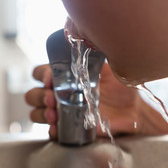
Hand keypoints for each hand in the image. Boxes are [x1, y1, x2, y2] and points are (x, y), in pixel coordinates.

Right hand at [25, 63, 167, 139]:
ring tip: (54, 114)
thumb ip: (94, 53)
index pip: (40, 73)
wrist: (134, 110)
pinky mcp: (70, 128)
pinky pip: (51, 132)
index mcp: (65, 76)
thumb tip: (84, 36)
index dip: (41, 75)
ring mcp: (63, 111)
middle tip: (53, 99)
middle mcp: (60, 93)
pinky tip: (57, 128)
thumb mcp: (108, 66)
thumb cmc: (121, 86)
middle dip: (40, 96)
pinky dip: (51, 131)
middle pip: (33, 94)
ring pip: (36, 112)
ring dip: (42, 113)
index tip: (51, 79)